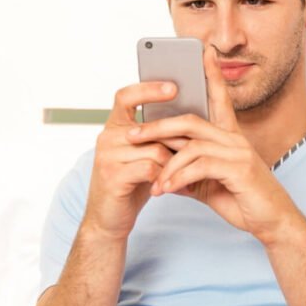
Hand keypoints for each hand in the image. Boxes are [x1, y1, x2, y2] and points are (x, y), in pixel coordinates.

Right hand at [81, 82, 188, 240]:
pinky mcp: (112, 176)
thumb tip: (190, 117)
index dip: (149, 89)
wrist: (109, 219)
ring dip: (175, 165)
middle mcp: (107, 137)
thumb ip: (157, 138)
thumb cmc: (132, 185)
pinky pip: (150, 168)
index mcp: (115, 127)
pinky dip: (166, 178)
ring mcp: (107, 156)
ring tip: (186, 177)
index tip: (174, 86)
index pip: (125, 96)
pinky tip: (173, 188)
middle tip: (199, 151)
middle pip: (152, 128)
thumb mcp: (144, 155)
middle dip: (178, 142)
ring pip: (156, 149)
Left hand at [126, 49, 301, 242]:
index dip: (212, 75)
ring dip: (166, 164)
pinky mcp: (239, 169)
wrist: (273, 222)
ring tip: (153, 183)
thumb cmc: (244, 201)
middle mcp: (235, 139)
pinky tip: (167, 190)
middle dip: (158, 127)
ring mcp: (238, 152)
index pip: (219, 99)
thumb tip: (159, 173)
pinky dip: (178, 178)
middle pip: (190, 120)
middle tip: (133, 135)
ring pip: (191, 144)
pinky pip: (199, 166)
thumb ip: (187, 173)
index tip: (203, 53)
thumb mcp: (208, 185)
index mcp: (230, 138)